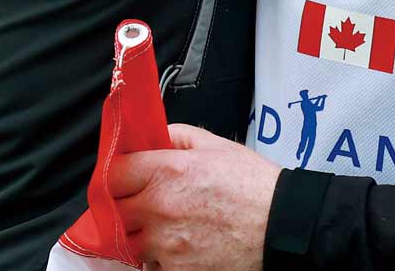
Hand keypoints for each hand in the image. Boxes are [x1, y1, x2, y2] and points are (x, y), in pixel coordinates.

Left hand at [109, 124, 282, 270]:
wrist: (282, 227)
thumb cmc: (255, 187)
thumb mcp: (217, 145)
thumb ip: (176, 135)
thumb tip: (152, 137)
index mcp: (167, 171)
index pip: (112, 173)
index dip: (118, 173)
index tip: (126, 177)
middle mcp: (159, 208)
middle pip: (112, 209)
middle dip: (125, 204)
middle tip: (145, 202)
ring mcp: (163, 244)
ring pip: (128, 240)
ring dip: (140, 234)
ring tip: (167, 226)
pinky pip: (149, 265)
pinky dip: (159, 257)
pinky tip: (181, 245)